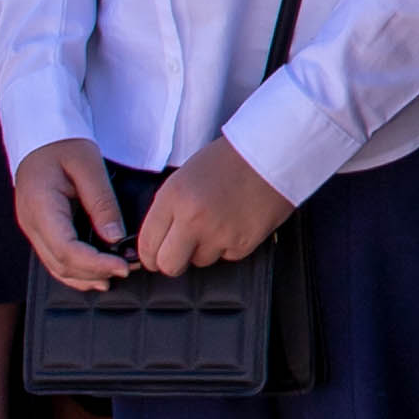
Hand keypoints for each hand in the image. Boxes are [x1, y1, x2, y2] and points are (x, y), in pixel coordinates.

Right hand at [12, 135, 131, 290]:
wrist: (41, 133)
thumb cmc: (64, 142)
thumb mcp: (89, 165)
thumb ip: (101, 202)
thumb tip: (115, 237)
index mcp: (41, 206)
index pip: (66, 249)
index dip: (96, 264)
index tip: (122, 267)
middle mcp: (31, 222)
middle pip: (60, 263)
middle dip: (94, 273)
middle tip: (127, 270)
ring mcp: (32, 227)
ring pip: (55, 266)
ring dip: (85, 277)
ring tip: (115, 276)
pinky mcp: (39, 227)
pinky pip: (54, 257)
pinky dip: (75, 270)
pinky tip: (96, 274)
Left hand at [137, 141, 291, 274]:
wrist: (271, 153)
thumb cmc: (229, 160)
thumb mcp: (185, 176)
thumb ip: (169, 208)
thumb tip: (158, 238)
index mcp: (173, 197)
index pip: (147, 244)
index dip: (149, 256)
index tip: (153, 258)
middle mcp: (192, 219)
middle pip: (168, 265)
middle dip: (173, 262)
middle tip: (181, 252)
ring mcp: (218, 234)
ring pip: (200, 261)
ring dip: (206, 249)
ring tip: (219, 222)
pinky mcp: (242, 244)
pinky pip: (227, 256)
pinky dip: (231, 245)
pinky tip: (237, 221)